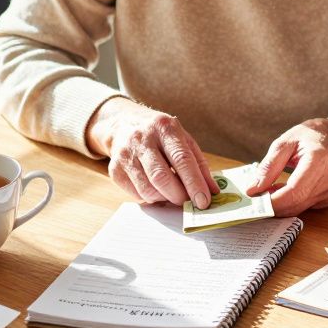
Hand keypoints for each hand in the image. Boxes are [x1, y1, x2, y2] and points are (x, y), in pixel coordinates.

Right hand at [85, 97, 217, 209]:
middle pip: (161, 176)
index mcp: (165, 128)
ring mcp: (126, 154)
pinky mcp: (115, 169)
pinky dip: (150, 198)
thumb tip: (212, 191)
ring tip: (173, 194)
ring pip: (147, 189)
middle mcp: (142, 139)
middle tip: (189, 203)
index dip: (194, 183)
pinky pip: (136, 194)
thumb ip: (200, 165)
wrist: (124, 124)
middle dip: (179, 195)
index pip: (182, 159)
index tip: (203, 201)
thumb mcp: (183, 140)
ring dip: (165, 199)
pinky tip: (156, 190)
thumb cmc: (160, 135)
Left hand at [246, 118, 327, 215]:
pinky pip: (304, 206)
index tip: (254, 201)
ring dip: (280, 204)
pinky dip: (290, 202)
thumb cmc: (310, 135)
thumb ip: (269, 167)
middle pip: (296, 204)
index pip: (294, 192)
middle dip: (273, 205)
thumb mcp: (284, 143)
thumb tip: (253, 189)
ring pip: (299, 208)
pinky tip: (283, 189)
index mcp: (319, 161)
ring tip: (269, 189)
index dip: (273, 202)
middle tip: (256, 196)